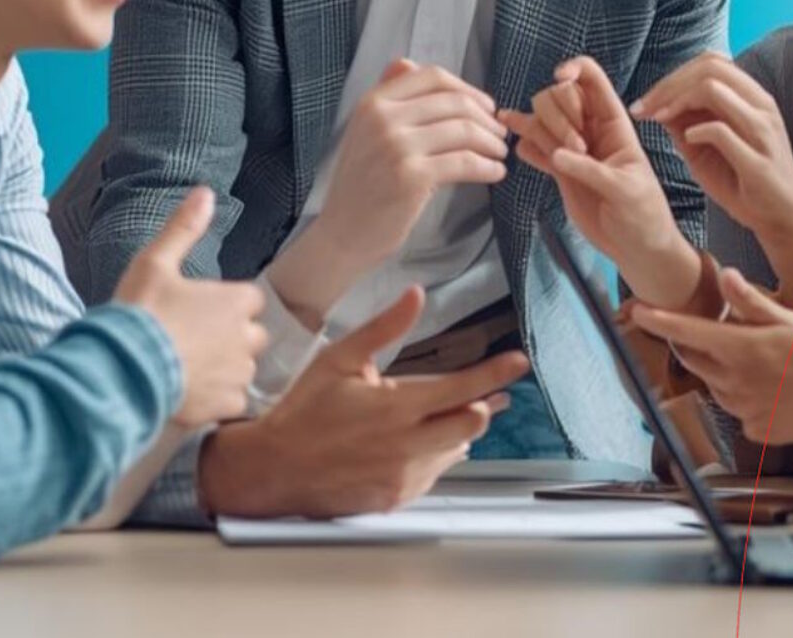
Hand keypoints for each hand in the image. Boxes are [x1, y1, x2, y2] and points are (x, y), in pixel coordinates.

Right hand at [114, 187, 267, 427]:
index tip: (203, 312)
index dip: (228, 305)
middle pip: (254, 336)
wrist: (122, 370)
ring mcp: (238, 374)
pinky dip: (219, 399)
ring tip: (191, 368)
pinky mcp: (226, 405)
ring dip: (226, 369)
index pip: (250, 301)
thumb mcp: (155, 263)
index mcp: (235, 301)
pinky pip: (235, 402)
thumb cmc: (140, 313)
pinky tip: (193, 393)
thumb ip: (184, 229)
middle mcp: (245, 338)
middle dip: (233, 338)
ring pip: (245, 370)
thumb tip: (204, 192)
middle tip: (196, 340)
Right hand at [199, 287, 526, 517]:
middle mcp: (405, 445)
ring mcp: (402, 476)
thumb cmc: (304, 410)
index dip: (494, 373)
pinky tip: (410, 444)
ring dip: (453, 430)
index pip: (461, 388)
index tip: (518, 362)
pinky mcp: (395, 498)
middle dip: (480, 405)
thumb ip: (383, 329)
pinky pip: (430, 474)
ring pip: (454, 450)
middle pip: (471, 424)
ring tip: (432, 418)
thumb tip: (415, 295)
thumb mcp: (338, 359)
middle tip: (479, 393)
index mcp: (395, 407)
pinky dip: (431, 455)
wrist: (274, 468)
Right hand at [277, 61, 508, 323]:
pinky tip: (496, 173)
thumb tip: (407, 62)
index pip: (431, 77)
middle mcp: (383, 118)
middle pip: (454, 102)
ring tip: (499, 154)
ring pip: (464, 130)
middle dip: (486, 118)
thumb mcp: (365, 131)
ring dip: (491, 142)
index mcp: (373, 102)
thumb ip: (387, 97)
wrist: (342, 233)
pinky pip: (465, 162)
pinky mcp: (412, 177)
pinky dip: (488, 166)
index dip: (467, 88)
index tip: (485, 107)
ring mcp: (397, 146)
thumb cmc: (360, 185)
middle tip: (500, 134)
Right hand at [499, 56, 698, 305]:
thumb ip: (591, 170)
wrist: (636, 248)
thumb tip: (557, 154)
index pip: (591, 79)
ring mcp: (571, 148)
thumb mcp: (625, 190)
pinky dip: (524, 143)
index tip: (561, 78)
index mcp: (614, 123)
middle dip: (557, 114)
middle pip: (558, 95)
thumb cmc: (644, 215)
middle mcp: (590, 129)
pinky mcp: (558, 170)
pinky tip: (521, 148)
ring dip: (539, 129)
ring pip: (541, 118)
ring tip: (555, 159)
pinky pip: (533, 146)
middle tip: (574, 149)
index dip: (574, 69)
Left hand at [626, 266, 792, 444]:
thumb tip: (725, 276)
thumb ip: (749, 302)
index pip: (685, 332)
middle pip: (695, 361)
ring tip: (764, 366)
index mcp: (741, 347)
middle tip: (727, 337)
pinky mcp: (757, 430)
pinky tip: (775, 391)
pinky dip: (747, 402)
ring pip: (716, 388)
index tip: (637, 312)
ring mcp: (745, 409)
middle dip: (698, 347)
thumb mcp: (787, 317)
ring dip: (725, 375)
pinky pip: (738, 414)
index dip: (658, 320)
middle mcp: (736, 381)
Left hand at [629, 55, 792, 287]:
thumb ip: (686, 124)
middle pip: (708, 67)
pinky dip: (696, 131)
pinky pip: (721, 130)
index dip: (673, 75)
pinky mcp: (759, 160)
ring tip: (657, 119)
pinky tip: (684, 141)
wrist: (782, 221)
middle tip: (643, 108)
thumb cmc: (744, 184)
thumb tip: (655, 104)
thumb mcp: (707, 149)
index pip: (710, 63)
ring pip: (713, 88)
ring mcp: (763, 130)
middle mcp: (761, 106)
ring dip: (676, 100)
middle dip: (668, 84)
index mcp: (752, 98)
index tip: (646, 100)